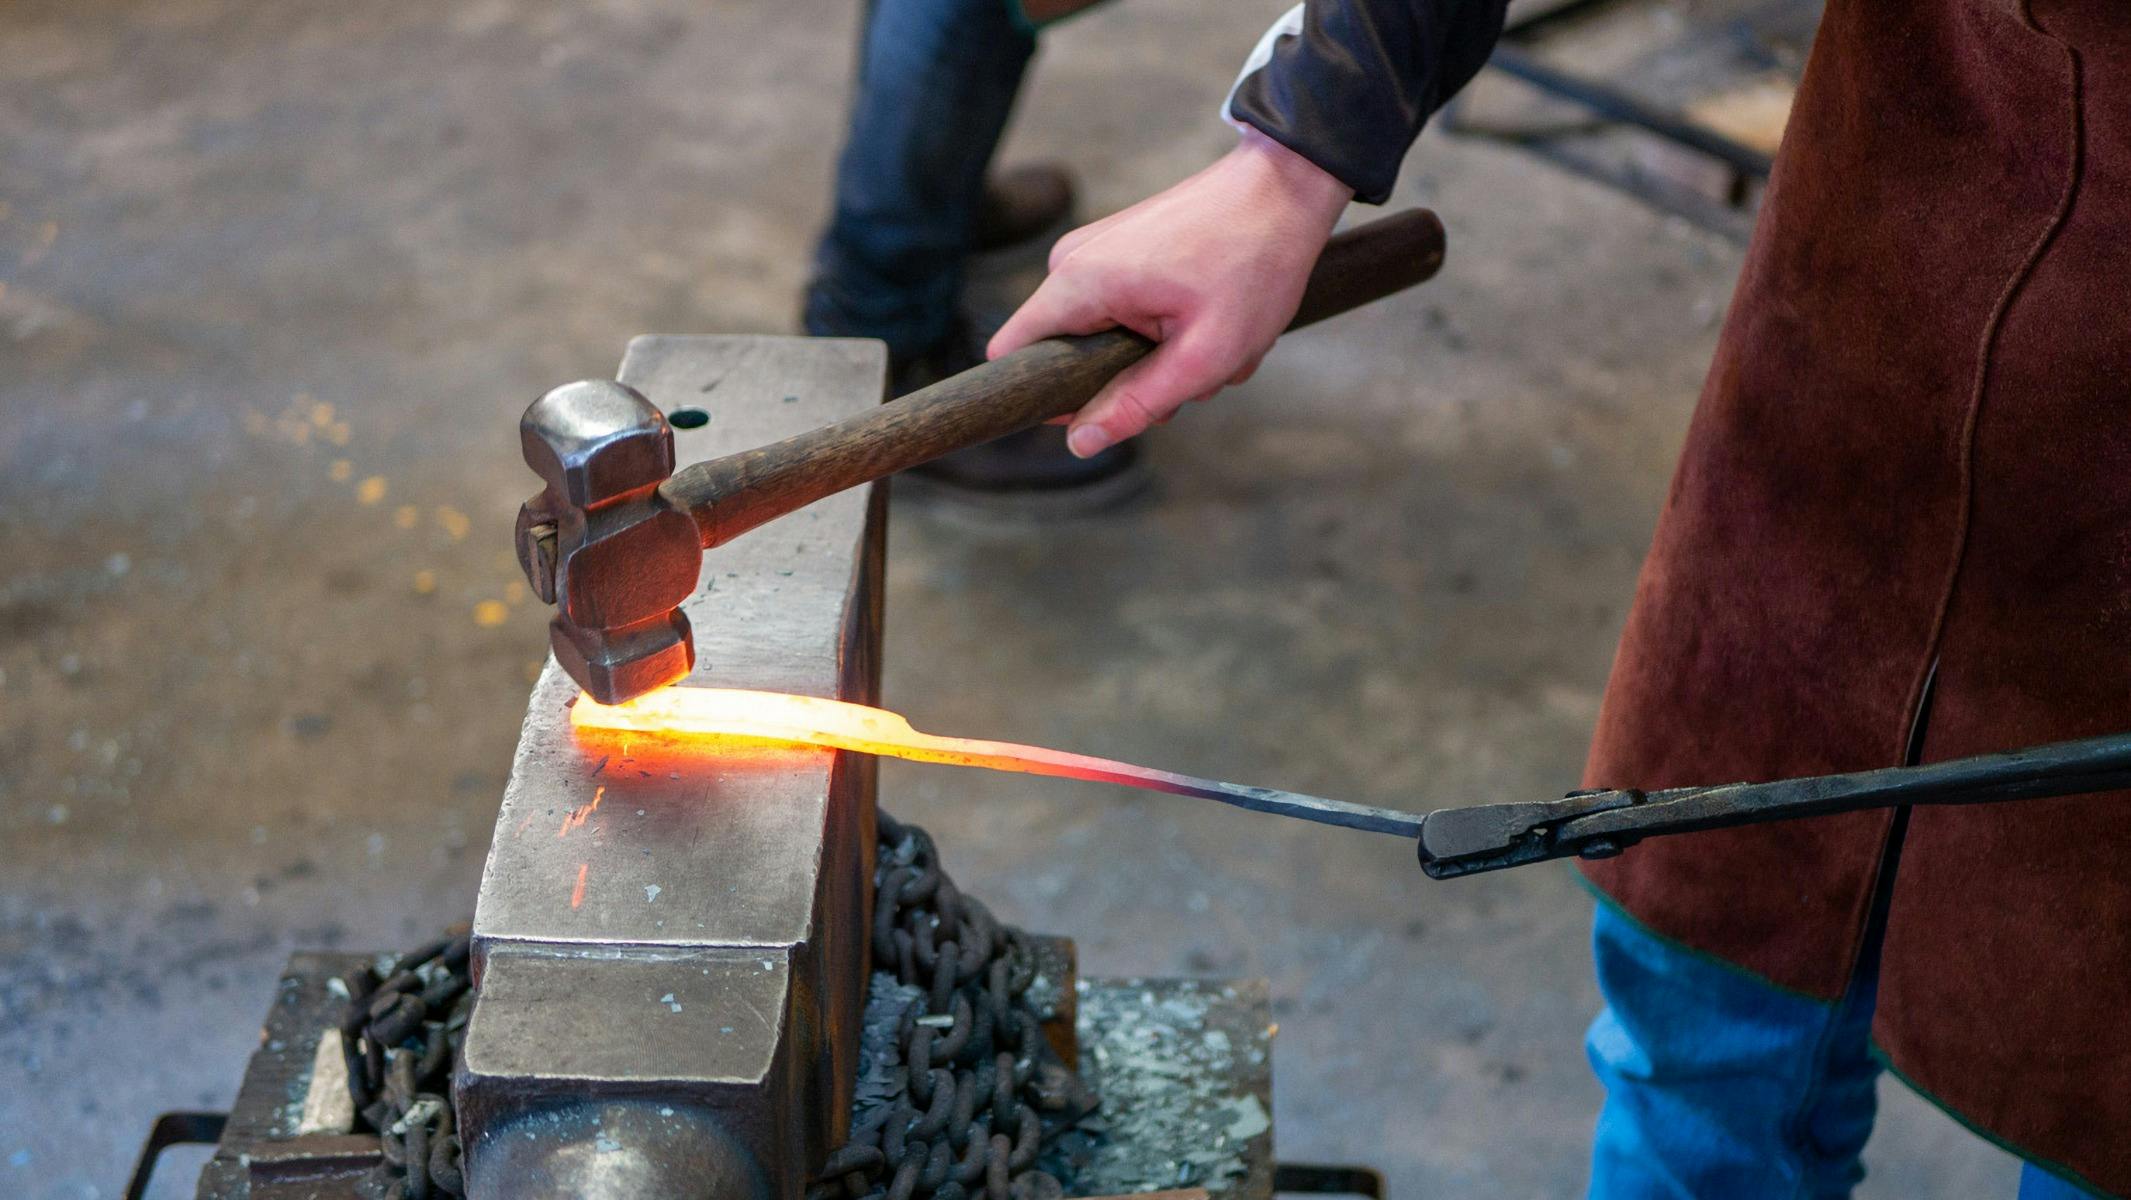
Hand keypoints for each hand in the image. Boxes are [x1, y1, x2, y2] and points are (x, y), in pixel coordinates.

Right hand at [987, 127, 1354, 456]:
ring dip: (1160, 357)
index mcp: (1081, 282)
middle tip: (1192, 367)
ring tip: (1212, 335)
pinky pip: (1124, 314)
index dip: (1046, 398)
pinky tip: (1209, 318)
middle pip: (1069, 356)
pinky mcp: (1117, 252)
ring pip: (1104, 340)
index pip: (1013, 355)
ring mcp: (1094, 253)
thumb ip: (1137, 403)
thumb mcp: (1205, 354)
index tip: (1104, 406)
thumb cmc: (1254, 261)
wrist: (1285, 187)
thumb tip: (1080, 442)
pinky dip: (1168, 330)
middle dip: (1130, 380)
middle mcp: (1072, 261)